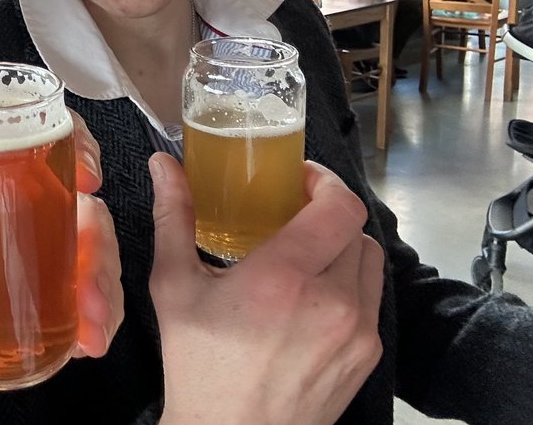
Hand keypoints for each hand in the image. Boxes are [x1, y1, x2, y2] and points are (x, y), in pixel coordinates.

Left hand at [0, 113, 122, 409]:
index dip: (79, 146)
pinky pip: (98, 306)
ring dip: (106, 289)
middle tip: (89, 285)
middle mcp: (34, 219)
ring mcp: (52, 264)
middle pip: (88, 209)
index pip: (47, 145)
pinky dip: (102, 323)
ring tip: (91, 326)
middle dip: (100, 243)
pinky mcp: (61, 310)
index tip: (86, 179)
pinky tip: (90, 343)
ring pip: (101, 258)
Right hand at [149, 153, 382, 424]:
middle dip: (326, 214)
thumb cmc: (198, 365)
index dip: (325, 181)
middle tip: (293, 212)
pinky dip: (347, 285)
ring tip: (305, 252)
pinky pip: (369, 299)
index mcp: (284, 278)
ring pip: (369, 263)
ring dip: (341, 247)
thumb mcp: (174, 286)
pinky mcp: (367, 356)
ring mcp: (356, 332)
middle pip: (355, 229)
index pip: (339, 207)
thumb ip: (174, 217)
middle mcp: (331, 302)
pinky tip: (311, 294)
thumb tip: (163, 166)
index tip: (299, 177)